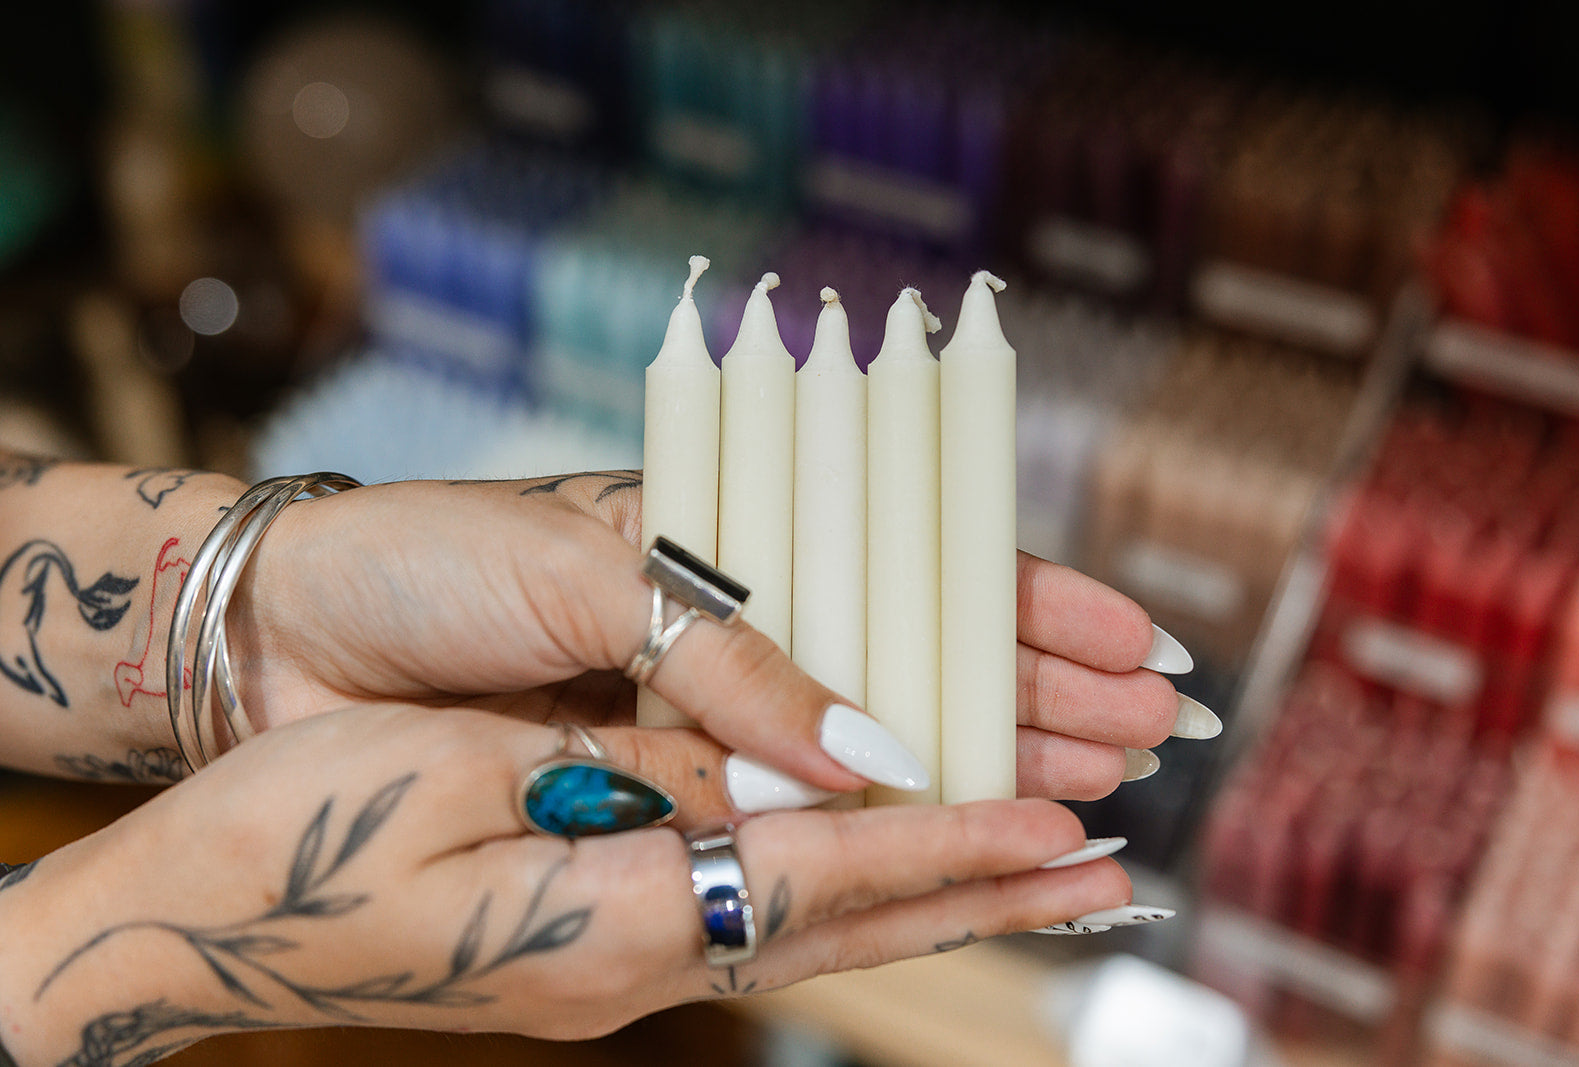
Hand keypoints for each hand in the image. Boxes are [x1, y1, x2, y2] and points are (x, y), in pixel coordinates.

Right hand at [0, 705, 1131, 1061]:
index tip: (1059, 818)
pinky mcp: (598, 939)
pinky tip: (897, 869)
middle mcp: (632, 963)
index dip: (945, 840)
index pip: (818, 877)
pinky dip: (853, 884)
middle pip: (846, 919)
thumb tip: (800, 761)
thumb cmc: (296, 829)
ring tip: (1054, 872)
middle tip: (1115, 870)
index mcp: (600, 923)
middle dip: (988, 885)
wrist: (190, 917)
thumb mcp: (459, 774)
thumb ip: (640, 773)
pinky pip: (757, 911)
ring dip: (943, 890)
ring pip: (816, 920)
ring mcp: (617, 965)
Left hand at [228, 471, 1200, 803]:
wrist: (279, 638)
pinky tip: (952, 846)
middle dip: (1037, 697)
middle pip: (916, 663)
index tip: (1132, 642)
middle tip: (1151, 735)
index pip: (905, 565)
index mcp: (724, 543)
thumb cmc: (425, 565)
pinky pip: (781, 816)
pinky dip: (867, 833)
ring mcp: (699, 718)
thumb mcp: (586, 570)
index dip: (1022, 605)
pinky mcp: (652, 790)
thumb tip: (875, 752)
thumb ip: (730, 659)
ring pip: (869, 751)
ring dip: (984, 767)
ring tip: (1098, 793)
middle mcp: (729, 635)